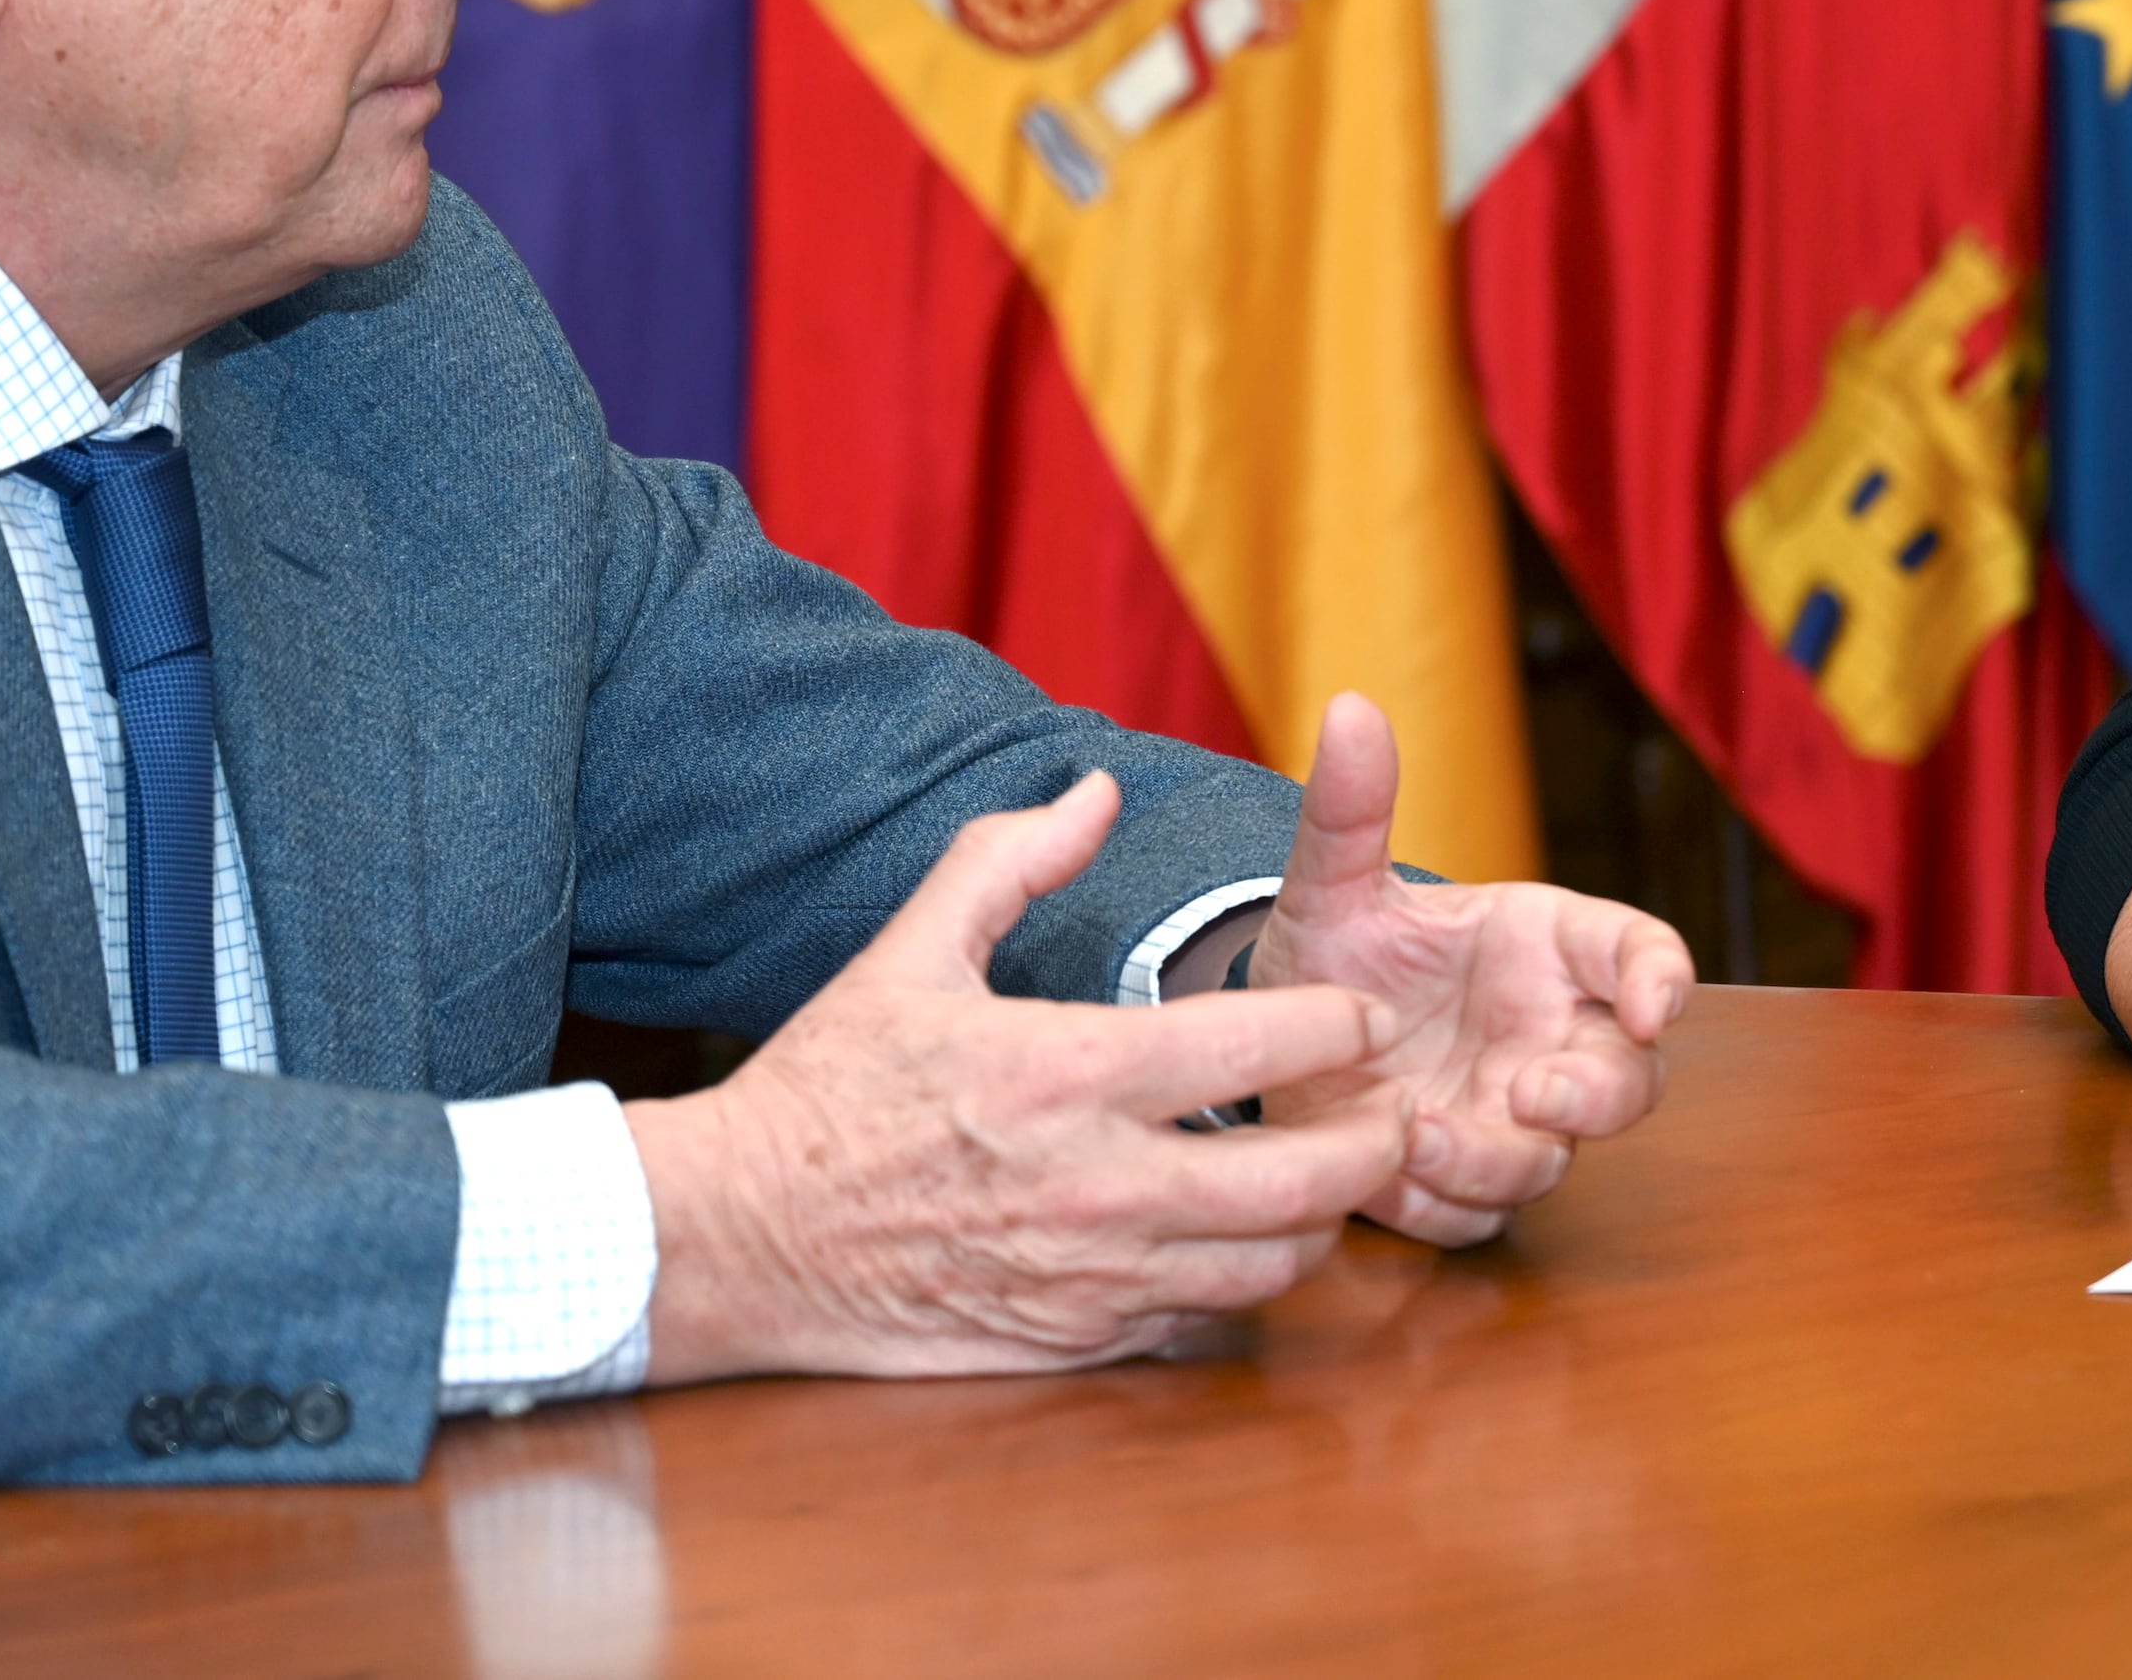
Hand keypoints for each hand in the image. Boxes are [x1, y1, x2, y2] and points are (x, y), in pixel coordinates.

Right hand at [627, 771, 1418, 1380]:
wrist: (737, 1237)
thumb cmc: (827, 1088)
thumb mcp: (910, 951)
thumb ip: (1010, 861)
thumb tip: (1096, 789)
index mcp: (1072, 1070)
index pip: (1262, 1041)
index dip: (1342, 1024)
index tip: (1366, 1015)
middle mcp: (1100, 1185)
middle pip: (1302, 1183)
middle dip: (1372, 1146)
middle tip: (1394, 1113)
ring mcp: (1090, 1278)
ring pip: (1268, 1270)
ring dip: (1319, 1225)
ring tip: (1327, 1183)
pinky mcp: (1070, 1343)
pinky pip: (1199, 1326)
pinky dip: (1239, 1287)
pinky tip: (1238, 1246)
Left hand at [1240, 694, 1690, 1242]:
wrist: (1282, 1038)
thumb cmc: (1342, 949)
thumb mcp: (1332, 883)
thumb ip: (1349, 811)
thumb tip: (1349, 708)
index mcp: (1546, 948)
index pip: (1641, 953)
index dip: (1663, 978)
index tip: (1656, 1003)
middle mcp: (1549, 1036)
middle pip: (1629, 1080)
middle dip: (1595, 1094)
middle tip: (1533, 1089)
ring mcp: (1511, 1117)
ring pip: (1550, 1160)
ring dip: (1498, 1158)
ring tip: (1418, 1135)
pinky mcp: (1461, 1183)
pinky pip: (1476, 1215)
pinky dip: (1438, 1203)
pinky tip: (1384, 1172)